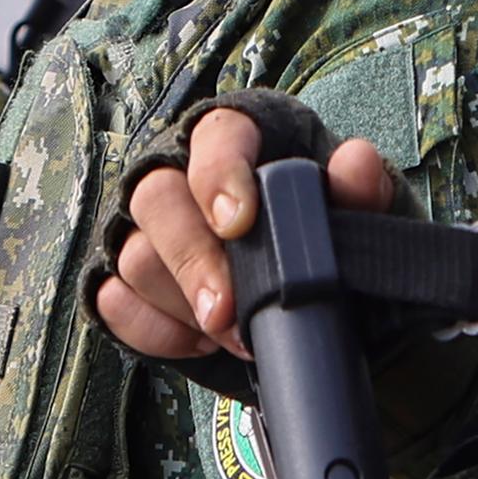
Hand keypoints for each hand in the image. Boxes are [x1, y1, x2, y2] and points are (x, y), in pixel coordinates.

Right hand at [92, 107, 398, 360]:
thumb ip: (361, 193)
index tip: (238, 221)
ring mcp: (146, 229)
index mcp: (242, 142)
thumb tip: (357, 161)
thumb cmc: (331, 250)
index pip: (215, 135)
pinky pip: (116, 301)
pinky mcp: (125, 280)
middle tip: (227, 311)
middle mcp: (181, 175)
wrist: (317, 315)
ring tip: (234, 334)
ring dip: (183, 303)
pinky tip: (200, 342)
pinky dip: (158, 331)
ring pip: (134, 255)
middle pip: (156, 199)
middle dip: (192, 261)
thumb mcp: (360, 224)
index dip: (219, 174)